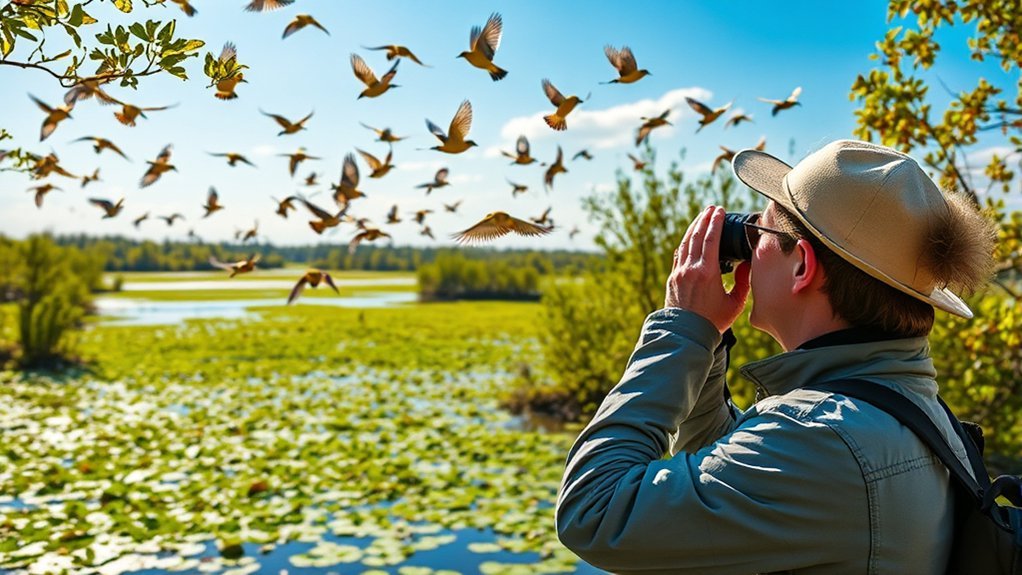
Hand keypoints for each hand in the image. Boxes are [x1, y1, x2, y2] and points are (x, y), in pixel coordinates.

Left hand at [665, 206, 750, 332]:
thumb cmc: (713, 321)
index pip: (710, 239)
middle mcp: (691, 269)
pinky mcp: (673, 278)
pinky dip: (685, 242)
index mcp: (707, 272)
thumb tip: (747, 264)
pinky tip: (689, 238)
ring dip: (693, 227)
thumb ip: (743, 282)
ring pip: (685, 243)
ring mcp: (679, 273)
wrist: (686, 334)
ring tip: (701, 216)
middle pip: (696, 236)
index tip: (720, 210)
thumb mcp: (735, 303)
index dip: (715, 222)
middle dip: (704, 219)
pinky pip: (679, 254)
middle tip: (712, 208)